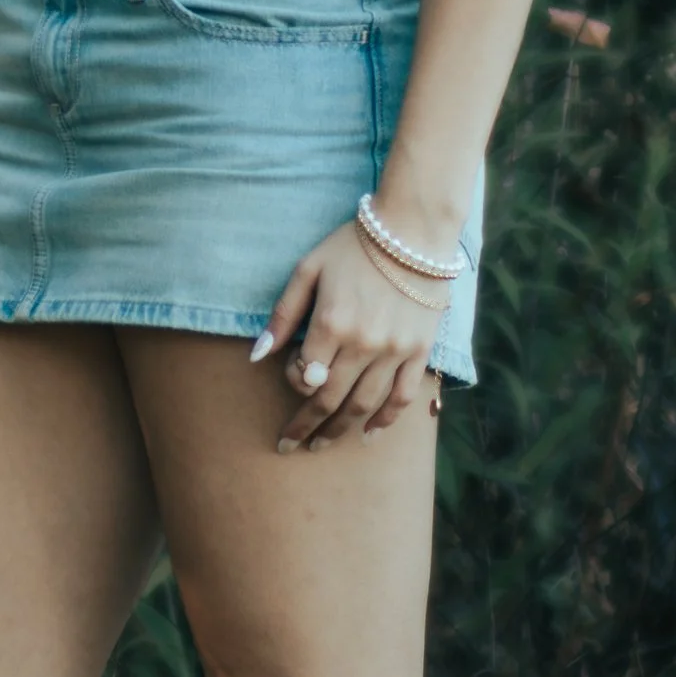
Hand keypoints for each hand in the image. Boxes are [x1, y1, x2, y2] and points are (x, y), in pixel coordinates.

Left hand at [254, 219, 447, 449]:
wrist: (413, 231)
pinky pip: (401, 396)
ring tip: (322, 445)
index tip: (292, 373)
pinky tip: (369, 434)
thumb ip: (283, 314)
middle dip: (306, 426)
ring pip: (363, 405)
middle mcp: (363, 344)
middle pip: (329, 399)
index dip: (292, 379)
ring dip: (340, 430)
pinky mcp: (418, 352)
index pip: (303, 374)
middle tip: (290, 445)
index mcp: (331, 323)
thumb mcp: (309, 269)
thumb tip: (257, 356)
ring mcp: (394, 351)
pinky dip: (385, 420)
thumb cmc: (354, 246)